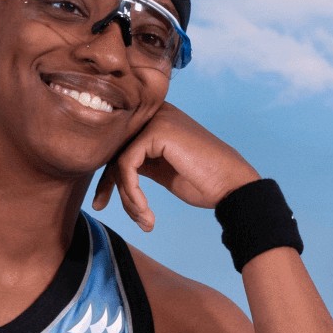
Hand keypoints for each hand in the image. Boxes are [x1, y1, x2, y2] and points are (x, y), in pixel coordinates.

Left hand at [92, 102, 258, 231]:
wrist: (232, 187)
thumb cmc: (204, 182)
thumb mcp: (164, 170)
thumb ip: (141, 163)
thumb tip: (111, 170)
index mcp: (157, 121)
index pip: (119, 146)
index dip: (107, 176)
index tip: (100, 203)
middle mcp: (155, 114)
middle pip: (114, 151)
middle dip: (108, 185)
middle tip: (102, 207)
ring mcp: (157, 119)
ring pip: (119, 160)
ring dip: (126, 197)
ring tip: (142, 218)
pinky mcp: (158, 131)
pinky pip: (127, 165)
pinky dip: (131, 192)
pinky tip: (144, 210)